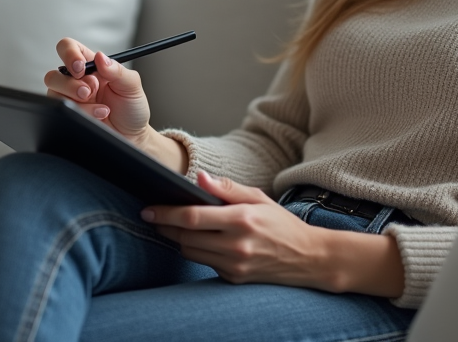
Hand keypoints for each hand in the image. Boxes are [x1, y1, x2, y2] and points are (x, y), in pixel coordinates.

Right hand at [46, 38, 152, 144]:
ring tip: (102, 108)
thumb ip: (117, 70)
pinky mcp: (70, 115)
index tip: (81, 67)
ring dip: (78, 101)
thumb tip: (101, 57)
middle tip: (88, 92)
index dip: (69, 54)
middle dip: (70, 84)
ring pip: (55, 93)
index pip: (69, 48)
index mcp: (92, 66)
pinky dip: (83, 113)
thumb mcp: (132, 85)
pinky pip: (63, 111)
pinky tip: (99, 115)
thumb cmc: (132, 108)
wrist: (133, 135)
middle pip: (54, 74)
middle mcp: (78, 81)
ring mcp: (72, 99)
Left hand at [142, 172, 339, 290]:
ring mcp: (235, 265)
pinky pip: (204, 264)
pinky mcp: (234, 278)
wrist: (308, 258)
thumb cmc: (282, 224)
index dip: (166, 214)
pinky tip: (200, 241)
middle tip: (154, 217)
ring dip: (179, 240)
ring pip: (191, 252)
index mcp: (242, 219)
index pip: (192, 217)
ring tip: (177, 228)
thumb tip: (200, 178)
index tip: (149, 210)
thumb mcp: (259, 198)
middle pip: (185, 237)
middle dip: (165, 227)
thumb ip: (227, 188)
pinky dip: (197, 251)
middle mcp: (236, 245)